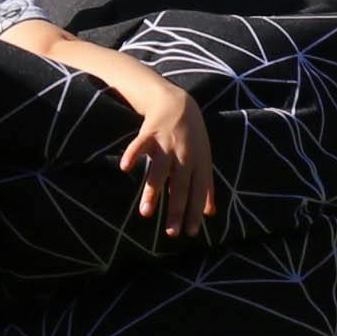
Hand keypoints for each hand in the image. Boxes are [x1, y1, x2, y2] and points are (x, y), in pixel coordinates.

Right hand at [117, 82, 220, 238]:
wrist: (178, 102)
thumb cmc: (192, 136)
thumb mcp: (204, 159)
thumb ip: (206, 186)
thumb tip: (211, 213)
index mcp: (199, 161)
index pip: (199, 190)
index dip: (195, 211)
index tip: (191, 233)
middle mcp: (185, 154)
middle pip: (181, 184)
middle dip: (176, 209)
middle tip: (171, 233)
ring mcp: (167, 143)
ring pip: (160, 169)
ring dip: (153, 191)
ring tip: (146, 214)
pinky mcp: (150, 132)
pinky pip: (140, 144)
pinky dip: (133, 154)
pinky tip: (125, 168)